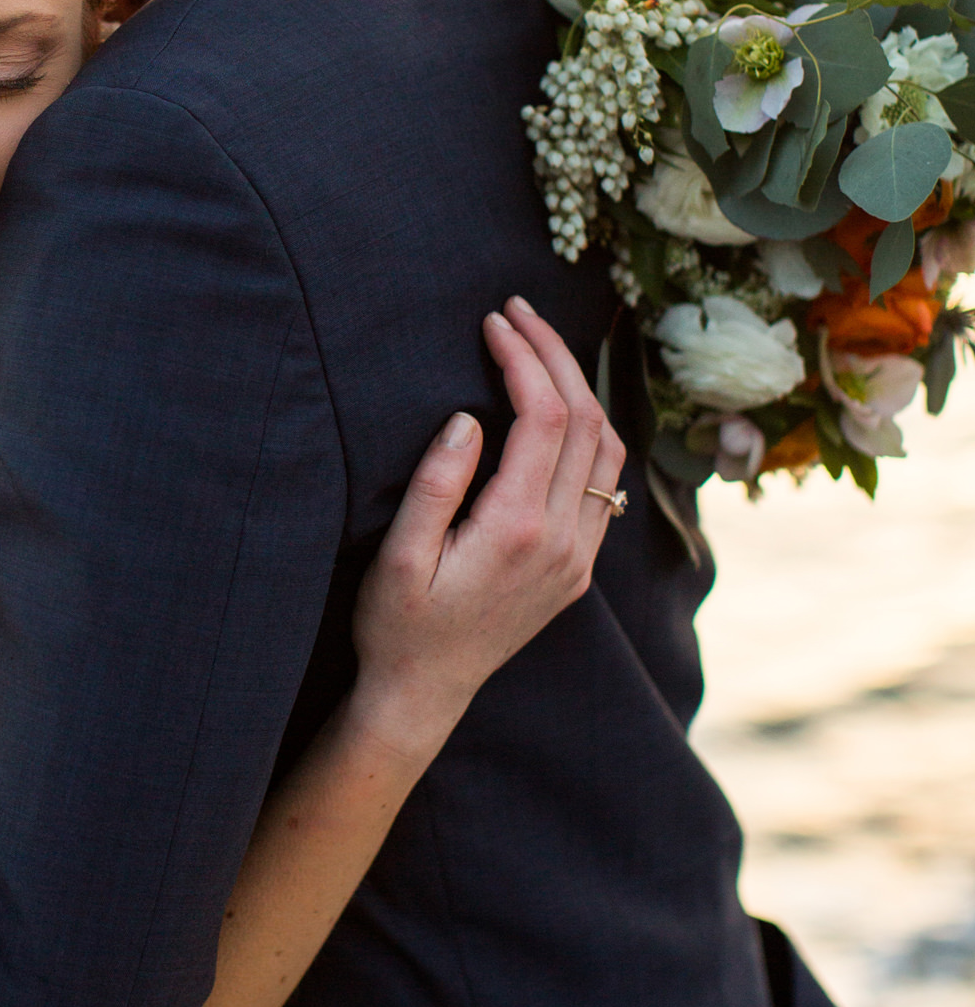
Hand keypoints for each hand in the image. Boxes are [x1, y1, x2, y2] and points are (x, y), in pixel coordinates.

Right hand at [348, 298, 624, 765]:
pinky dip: (590, 431)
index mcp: (517, 530)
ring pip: (608, 449)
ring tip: (539, 347)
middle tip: (519, 313)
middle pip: (586, 420)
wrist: (424, 693)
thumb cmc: (397, 624)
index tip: (494, 321)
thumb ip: (436, 484)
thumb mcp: (398, 555)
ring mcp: (578, 557)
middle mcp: (563, 541)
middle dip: (556, 355)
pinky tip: (558, 410)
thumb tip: (468, 418)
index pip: (544, 417)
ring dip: (581, 389)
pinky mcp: (578, 567)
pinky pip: (605, 483)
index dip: (523, 358)